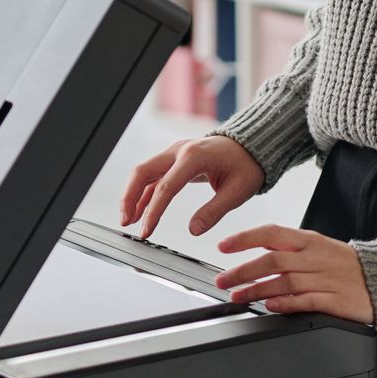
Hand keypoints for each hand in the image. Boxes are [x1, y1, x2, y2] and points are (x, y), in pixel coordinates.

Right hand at [119, 134, 265, 238]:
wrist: (251, 146)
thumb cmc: (246, 165)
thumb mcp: (237, 192)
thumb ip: (214, 211)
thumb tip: (193, 230)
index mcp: (194, 157)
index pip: (165, 186)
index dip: (153, 211)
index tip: (146, 231)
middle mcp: (179, 151)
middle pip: (142, 172)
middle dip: (129, 197)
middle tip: (125, 222)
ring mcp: (175, 153)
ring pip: (143, 173)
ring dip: (132, 195)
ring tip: (127, 220)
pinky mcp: (175, 160)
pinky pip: (154, 176)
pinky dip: (144, 193)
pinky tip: (140, 211)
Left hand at [214, 224, 374, 324]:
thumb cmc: (348, 264)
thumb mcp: (319, 247)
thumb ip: (290, 250)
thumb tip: (259, 251)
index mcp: (309, 241)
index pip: (271, 234)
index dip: (244, 239)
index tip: (223, 246)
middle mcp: (315, 258)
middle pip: (272, 261)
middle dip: (242, 271)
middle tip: (222, 280)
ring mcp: (325, 279)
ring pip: (284, 282)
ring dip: (256, 290)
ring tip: (238, 297)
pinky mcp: (335, 300)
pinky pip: (306, 300)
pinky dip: (286, 303)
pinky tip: (270, 306)